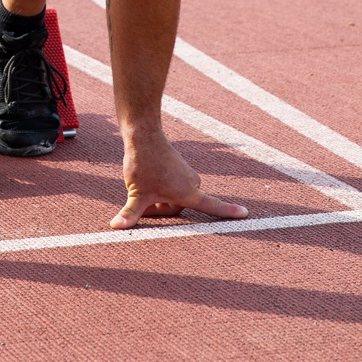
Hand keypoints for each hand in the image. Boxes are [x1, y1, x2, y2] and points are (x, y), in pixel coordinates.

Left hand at [110, 129, 247, 228]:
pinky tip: (147, 177)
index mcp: (188, 192)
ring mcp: (186, 175)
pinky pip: (170, 187)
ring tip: (144, 185)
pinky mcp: (179, 168)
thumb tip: (115, 227)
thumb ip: (130, 214)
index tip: (246, 214)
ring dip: (158, 198)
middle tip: (142, 198)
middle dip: (160, 209)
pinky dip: (159, 188)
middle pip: (177, 209)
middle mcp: (192, 183)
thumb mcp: (136, 193)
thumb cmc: (143, 164)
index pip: (212, 207)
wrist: (143, 135)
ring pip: (172, 198)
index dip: (229, 212)